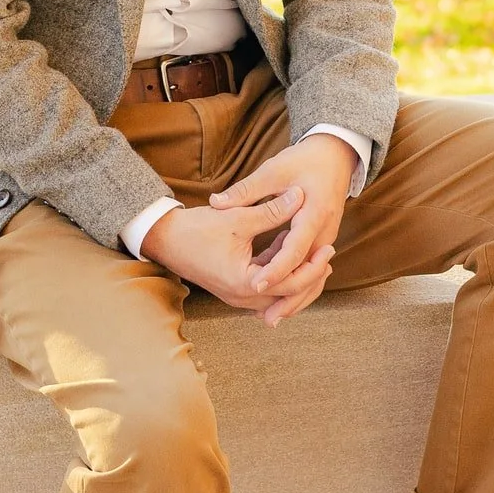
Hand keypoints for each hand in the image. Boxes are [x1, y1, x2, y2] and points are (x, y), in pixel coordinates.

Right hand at [140, 185, 335, 325]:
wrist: (164, 239)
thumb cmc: (197, 229)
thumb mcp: (238, 218)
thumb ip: (272, 210)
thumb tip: (300, 195)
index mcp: (245, 283)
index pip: (292, 283)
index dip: (313, 266)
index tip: (328, 247)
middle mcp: (242, 297)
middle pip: (288, 296)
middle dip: (310, 277)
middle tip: (329, 256)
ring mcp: (237, 295)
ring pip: (278, 295)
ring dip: (296, 278)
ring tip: (316, 257)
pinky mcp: (234, 287)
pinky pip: (266, 288)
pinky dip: (281, 275)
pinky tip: (290, 253)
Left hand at [206, 133, 357, 325]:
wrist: (336, 154)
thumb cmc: (305, 159)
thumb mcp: (274, 170)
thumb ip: (246, 190)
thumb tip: (216, 202)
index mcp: (315, 213)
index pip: (294, 249)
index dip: (275, 269)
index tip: (255, 285)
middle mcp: (326, 230)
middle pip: (308, 272)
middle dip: (289, 297)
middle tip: (266, 319)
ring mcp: (326, 236)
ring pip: (312, 276)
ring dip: (294, 296)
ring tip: (271, 317)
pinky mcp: (321, 239)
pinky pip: (309, 266)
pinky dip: (296, 281)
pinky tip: (276, 292)